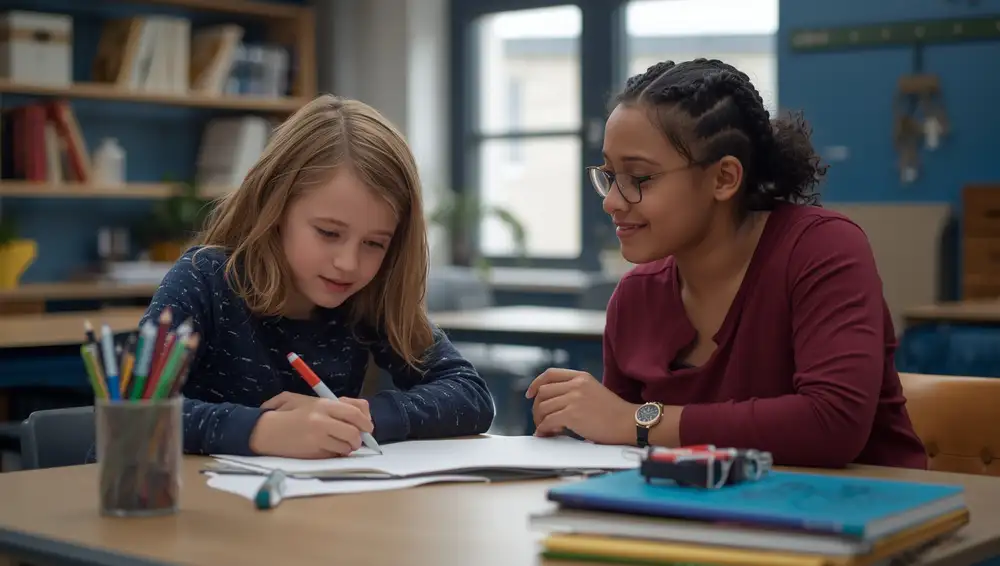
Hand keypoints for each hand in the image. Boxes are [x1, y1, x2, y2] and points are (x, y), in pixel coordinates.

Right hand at [250, 395, 373, 458]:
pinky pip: (334, 455)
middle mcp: (323, 421)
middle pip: (354, 432)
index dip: (366, 421)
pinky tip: (326, 450)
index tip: (367, 427)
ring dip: (347, 448)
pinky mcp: (313, 453)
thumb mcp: (306, 400)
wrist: (263, 431)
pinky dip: (335, 454)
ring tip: (340, 445)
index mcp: (323, 404)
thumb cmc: (284, 414)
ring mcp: (318, 438)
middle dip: (360, 438)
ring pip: (346, 447)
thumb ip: (333, 404)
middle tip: (358, 440)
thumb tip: (360, 412)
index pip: (355, 412)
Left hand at [525, 368, 635, 444]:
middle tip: (540, 419)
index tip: (530, 394)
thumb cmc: (614, 413)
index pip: (550, 374)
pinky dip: (543, 429)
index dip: (536, 384)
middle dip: (537, 407)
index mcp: (581, 377)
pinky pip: (548, 421)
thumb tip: (553, 404)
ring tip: (546, 429)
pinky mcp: (573, 414)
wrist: (629, 423)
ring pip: (543, 407)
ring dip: (540, 420)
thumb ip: (575, 392)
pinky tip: (547, 434)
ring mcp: (574, 399)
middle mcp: (576, 385)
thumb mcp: (594, 391)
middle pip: (543, 392)